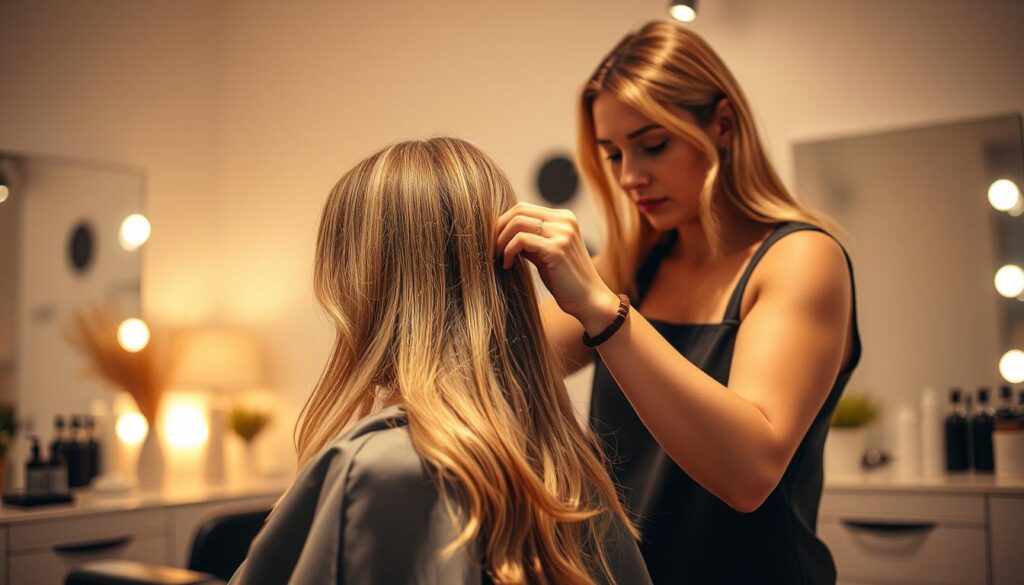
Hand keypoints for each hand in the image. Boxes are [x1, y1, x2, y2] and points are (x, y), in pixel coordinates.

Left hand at [493, 202, 619, 330]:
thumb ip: (529, 239)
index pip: (523, 207)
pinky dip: (508, 251)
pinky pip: (521, 241)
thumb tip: (500, 230)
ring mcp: (563, 233)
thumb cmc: (564, 280)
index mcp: (564, 218)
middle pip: (518, 211)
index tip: (494, 241)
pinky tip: (507, 265)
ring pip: (517, 223)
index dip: (503, 222)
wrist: (588, 301)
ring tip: (498, 257)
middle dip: (499, 229)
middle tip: (491, 248)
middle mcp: (565, 221)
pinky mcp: (557, 249)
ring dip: (501, 241)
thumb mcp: (544, 253)